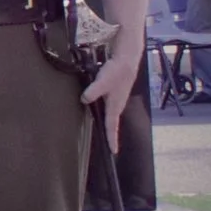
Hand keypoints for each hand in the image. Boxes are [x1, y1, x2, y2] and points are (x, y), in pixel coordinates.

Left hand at [80, 31, 140, 147]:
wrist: (126, 59)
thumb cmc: (116, 71)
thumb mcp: (102, 81)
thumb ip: (93, 91)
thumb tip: (84, 100)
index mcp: (115, 106)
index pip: (112, 126)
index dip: (112, 139)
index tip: (114, 151)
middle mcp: (117, 105)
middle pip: (112, 123)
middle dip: (111, 135)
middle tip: (111, 146)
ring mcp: (116, 99)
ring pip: (111, 115)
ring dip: (108, 124)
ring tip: (106, 134)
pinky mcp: (114, 93)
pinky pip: (108, 106)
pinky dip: (105, 112)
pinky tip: (99, 111)